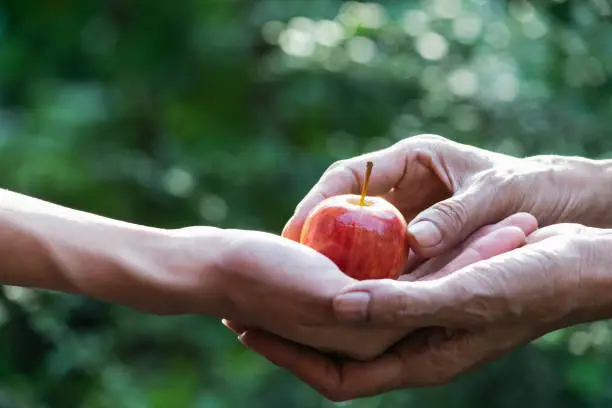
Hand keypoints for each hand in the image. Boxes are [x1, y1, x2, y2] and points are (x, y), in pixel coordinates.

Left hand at [224, 213, 541, 399]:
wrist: (576, 262)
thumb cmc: (533, 283)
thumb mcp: (467, 294)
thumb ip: (405, 305)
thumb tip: (339, 311)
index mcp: (419, 359)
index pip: (336, 374)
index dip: (288, 357)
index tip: (245, 331)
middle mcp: (411, 343)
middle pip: (332, 348)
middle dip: (286, 333)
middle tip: (241, 307)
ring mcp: (417, 316)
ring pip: (348, 318)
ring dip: (309, 305)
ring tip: (270, 282)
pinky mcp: (426, 289)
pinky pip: (370, 289)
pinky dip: (340, 278)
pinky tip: (319, 255)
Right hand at [282, 134, 611, 258]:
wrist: (557, 202)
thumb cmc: (528, 187)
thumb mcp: (494, 195)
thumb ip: (454, 216)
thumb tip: (413, 244)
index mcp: (412, 158)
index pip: (351, 174)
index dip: (319, 198)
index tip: (296, 226)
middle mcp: (401, 185)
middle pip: (345, 205)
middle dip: (318, 230)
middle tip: (292, 261)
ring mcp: (406, 212)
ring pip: (359, 234)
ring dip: (338, 254)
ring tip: (312, 281)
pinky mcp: (414, 237)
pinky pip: (382, 254)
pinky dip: (368, 270)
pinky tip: (355, 290)